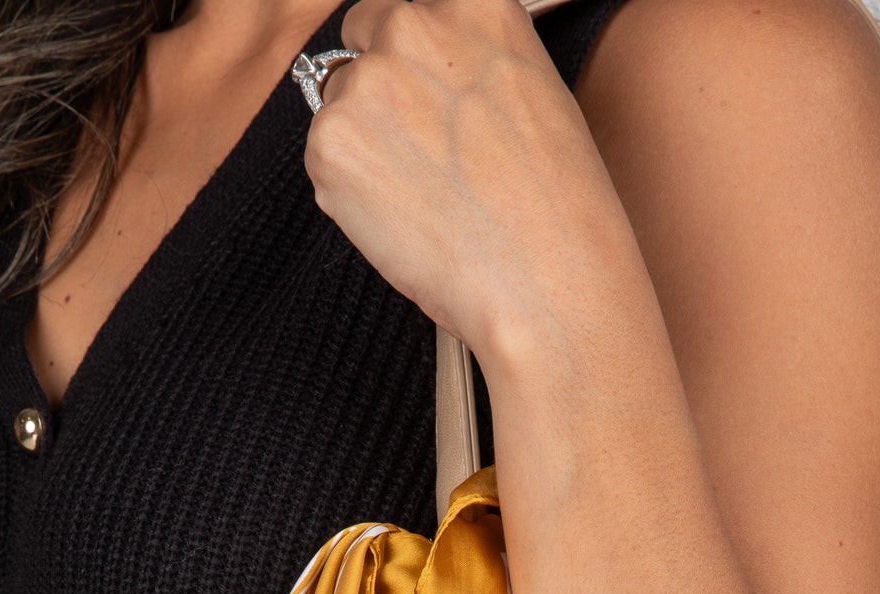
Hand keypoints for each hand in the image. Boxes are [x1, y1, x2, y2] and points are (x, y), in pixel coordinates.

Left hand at [304, 0, 641, 370]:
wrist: (544, 280)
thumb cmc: (555, 207)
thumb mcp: (529, 94)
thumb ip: (467, 65)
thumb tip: (422, 80)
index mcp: (473, 2)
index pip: (406, 10)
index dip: (409, 58)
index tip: (422, 99)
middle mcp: (413, 24)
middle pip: (358, 39)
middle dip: (376, 90)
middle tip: (416, 156)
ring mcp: (366, 81)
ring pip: (337, 104)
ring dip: (363, 143)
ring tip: (420, 199)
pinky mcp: (330, 141)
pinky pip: (324, 161)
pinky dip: (349, 194)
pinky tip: (403, 223)